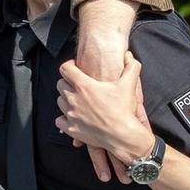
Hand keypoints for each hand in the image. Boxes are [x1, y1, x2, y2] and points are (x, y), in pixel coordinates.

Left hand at [57, 52, 153, 182]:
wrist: (122, 134)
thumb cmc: (124, 109)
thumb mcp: (129, 84)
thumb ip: (131, 67)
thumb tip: (129, 55)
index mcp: (84, 86)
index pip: (65, 69)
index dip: (69, 65)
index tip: (74, 67)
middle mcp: (73, 99)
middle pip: (60, 84)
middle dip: (68, 82)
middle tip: (77, 84)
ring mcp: (70, 114)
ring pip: (59, 101)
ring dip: (66, 99)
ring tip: (78, 100)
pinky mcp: (70, 128)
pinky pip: (59, 120)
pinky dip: (64, 117)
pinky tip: (73, 115)